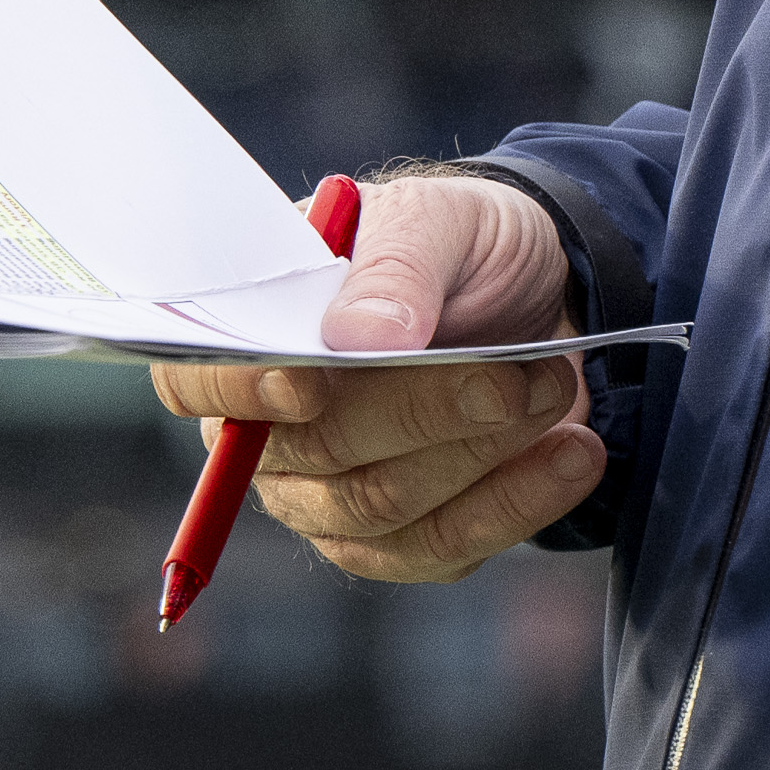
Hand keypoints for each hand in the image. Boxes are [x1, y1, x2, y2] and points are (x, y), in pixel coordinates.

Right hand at [148, 170, 603, 585]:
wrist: (540, 292)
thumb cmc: (462, 244)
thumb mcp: (441, 219)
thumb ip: (398, 268)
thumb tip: (357, 338)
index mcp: (255, 327)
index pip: (196, 380)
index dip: (239, 390)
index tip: (308, 383)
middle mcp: (272, 425)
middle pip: (314, 452)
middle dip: (424, 413)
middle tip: (515, 375)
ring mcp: (328, 494)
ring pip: (380, 508)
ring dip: (480, 455)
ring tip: (552, 389)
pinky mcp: (399, 539)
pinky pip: (439, 550)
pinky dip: (516, 505)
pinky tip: (574, 452)